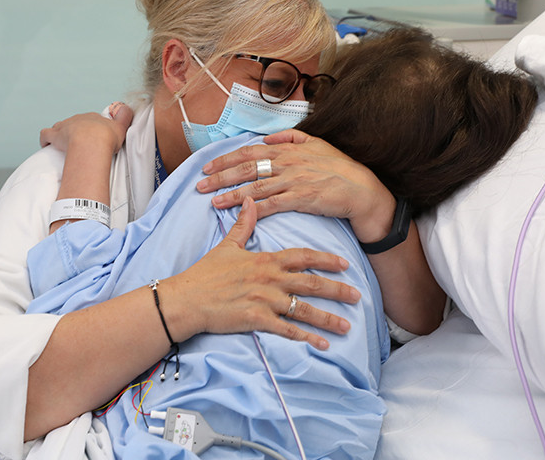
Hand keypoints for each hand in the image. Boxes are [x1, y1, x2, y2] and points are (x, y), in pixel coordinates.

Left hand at [39, 102, 132, 153]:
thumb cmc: (107, 138)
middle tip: (81, 145)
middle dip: (76, 131)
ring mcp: (65, 126)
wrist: (92, 143)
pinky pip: (45, 134)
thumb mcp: (121, 127)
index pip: (90, 120)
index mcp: (93, 117)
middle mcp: (78, 119)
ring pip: (60, 126)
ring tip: (64, 146)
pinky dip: (44, 139)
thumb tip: (128, 107)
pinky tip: (46, 146)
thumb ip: (125, 117)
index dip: (92, 129)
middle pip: (75, 123)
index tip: (94, 138)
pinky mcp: (54, 136)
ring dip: (61, 134)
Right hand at [167, 198, 360, 350]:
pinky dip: (306, 337)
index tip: (345, 264)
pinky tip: (322, 345)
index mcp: (265, 260)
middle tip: (358, 296)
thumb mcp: (227, 246)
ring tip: (347, 326)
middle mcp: (270, 279)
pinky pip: (287, 330)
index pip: (303, 256)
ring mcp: (264, 299)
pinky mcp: (256, 319)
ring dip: (327, 318)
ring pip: (303, 308)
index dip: (326, 260)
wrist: (187, 298)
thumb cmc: (205, 273)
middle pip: (311, 282)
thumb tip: (249, 200)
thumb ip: (243, 225)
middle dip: (337, 290)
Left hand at [196, 129, 395, 243]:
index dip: (226, 159)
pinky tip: (239, 213)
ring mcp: (293, 181)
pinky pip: (272, 204)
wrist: (362, 189)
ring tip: (212, 201)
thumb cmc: (340, 167)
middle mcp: (287, 163)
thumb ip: (291, 137)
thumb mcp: (317, 143)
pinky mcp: (300, 199)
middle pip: (246, 168)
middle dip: (220, 177)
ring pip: (254, 186)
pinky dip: (253, 208)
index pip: (249, 152)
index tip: (208, 166)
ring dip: (231, 194)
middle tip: (200, 185)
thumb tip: (267, 137)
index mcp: (288, 149)